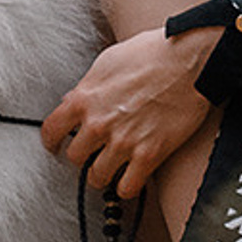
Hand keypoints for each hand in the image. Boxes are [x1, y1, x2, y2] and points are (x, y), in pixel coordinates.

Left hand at [41, 25, 218, 197]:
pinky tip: (132, 177)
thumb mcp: (108, 61)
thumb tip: (74, 100)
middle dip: (84, 155)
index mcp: (84, 99)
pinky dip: (127, 186)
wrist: (190, 60)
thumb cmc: (153, 54)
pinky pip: (127, 187)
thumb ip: (87, 86)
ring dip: (103, 173)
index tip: (57, 145)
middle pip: (75, 158)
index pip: (52, 131)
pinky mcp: (149, 155)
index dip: (53, 141)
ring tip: (112, 166)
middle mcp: (99, 124)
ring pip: (97, 177)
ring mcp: (123, 142)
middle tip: (95, 151)